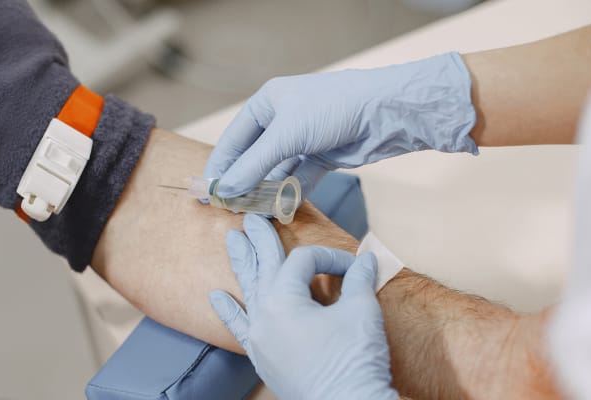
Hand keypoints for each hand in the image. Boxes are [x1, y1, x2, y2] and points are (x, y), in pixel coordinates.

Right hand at [203, 52, 477, 197]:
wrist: (385, 112)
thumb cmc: (332, 109)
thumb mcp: (286, 136)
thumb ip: (254, 166)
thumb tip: (225, 191)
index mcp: (267, 103)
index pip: (234, 139)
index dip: (219, 166)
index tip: (205, 192)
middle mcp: (283, 119)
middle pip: (254, 157)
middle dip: (241, 183)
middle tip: (225, 209)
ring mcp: (304, 139)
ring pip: (276, 171)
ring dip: (264, 192)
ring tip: (249, 215)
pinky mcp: (323, 156)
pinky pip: (299, 179)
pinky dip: (289, 194)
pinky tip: (278, 211)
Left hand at [209, 214, 397, 399]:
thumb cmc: (354, 361)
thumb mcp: (361, 312)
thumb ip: (359, 279)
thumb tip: (367, 259)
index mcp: (284, 300)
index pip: (303, 262)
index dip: (329, 258)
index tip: (354, 268)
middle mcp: (264, 316)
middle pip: (264, 267)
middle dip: (261, 241)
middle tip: (251, 218)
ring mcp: (260, 338)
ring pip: (248, 293)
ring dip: (242, 265)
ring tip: (232, 241)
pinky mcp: (263, 358)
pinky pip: (240, 330)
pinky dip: (228, 312)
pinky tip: (216, 297)